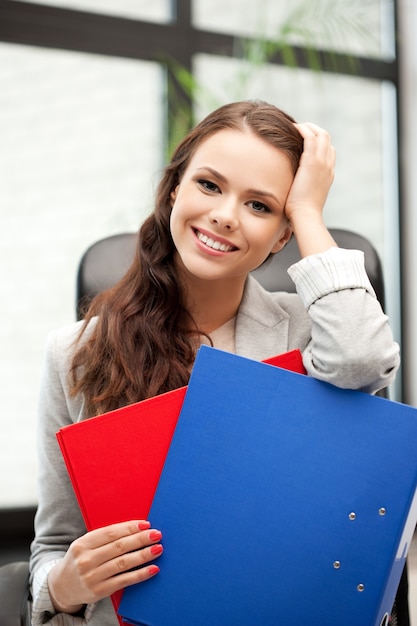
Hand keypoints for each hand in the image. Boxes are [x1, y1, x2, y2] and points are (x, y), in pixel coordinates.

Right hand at [48, 520, 162, 614]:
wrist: (61, 587)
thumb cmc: (79, 560)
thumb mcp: (84, 545)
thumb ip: (104, 538)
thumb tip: (134, 529)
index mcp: (83, 544)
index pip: (111, 532)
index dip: (130, 527)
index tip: (146, 524)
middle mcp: (86, 560)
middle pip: (119, 546)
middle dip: (140, 539)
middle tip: (156, 534)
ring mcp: (92, 577)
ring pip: (123, 563)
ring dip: (143, 555)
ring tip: (157, 548)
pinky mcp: (99, 591)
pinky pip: (124, 580)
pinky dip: (140, 574)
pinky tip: (152, 569)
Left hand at [285, 123, 336, 256]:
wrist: (305, 216)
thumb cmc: (301, 213)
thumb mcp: (304, 198)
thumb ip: (302, 189)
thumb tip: (291, 190)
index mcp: (328, 174)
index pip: (328, 151)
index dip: (317, 143)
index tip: (303, 141)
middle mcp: (328, 166)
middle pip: (327, 139)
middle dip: (313, 130)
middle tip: (298, 130)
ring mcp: (322, 162)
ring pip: (321, 134)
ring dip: (308, 127)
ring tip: (294, 127)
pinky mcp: (312, 161)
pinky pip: (310, 137)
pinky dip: (303, 130)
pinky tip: (292, 129)